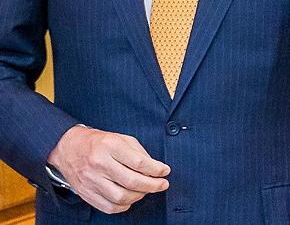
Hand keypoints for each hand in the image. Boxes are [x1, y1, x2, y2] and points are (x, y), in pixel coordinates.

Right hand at [46, 126, 169, 213]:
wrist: (68, 148)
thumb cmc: (98, 143)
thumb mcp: (120, 138)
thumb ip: (139, 152)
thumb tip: (155, 168)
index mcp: (110, 147)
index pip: (139, 162)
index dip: (156, 169)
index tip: (165, 171)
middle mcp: (100, 164)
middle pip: (131, 181)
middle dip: (152, 185)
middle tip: (162, 184)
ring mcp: (91, 180)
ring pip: (121, 197)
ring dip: (139, 196)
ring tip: (145, 190)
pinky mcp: (86, 193)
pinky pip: (109, 207)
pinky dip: (124, 206)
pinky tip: (130, 198)